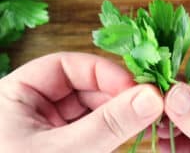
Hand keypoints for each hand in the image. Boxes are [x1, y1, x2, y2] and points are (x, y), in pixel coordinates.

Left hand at [0, 52, 162, 152]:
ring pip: (93, 107)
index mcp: (18, 93)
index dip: (103, 72)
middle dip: (117, 95)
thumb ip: (108, 124)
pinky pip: (94, 128)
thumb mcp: (64, 152)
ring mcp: (50, 125)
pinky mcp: (65, 143)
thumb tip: (152, 97)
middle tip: (149, 106)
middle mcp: (34, 105)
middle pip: (83, 86)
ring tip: (147, 120)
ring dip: (120, 113)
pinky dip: (114, 130)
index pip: (65, 66)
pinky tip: (134, 133)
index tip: (135, 87)